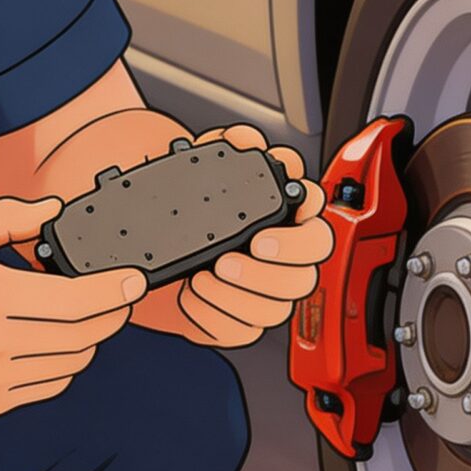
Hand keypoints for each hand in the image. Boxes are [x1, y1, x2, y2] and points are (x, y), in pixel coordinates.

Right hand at [0, 196, 144, 414]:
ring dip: (87, 339)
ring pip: (71, 364)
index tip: (134, 281)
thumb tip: (57, 209)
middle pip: (82, 336)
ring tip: (75, 315)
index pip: (73, 300)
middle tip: (116, 296)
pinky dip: (62, 363)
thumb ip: (9, 215)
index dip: (114, 290)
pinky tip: (48, 340)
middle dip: (111, 313)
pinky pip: (49, 386)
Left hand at [131, 124, 334, 347]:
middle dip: (270, 273)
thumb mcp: (203, 167)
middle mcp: (283, 255)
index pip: (316, 216)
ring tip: (206, 277)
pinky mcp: (243, 318)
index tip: (263, 235)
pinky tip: (194, 294)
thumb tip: (243, 139)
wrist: (153, 243)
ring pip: (278, 309)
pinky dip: (215, 315)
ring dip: (239, 296)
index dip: (298, 230)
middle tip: (233, 261)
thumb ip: (226, 145)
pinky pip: (243, 331)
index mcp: (285, 212)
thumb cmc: (190, 207)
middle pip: (305, 275)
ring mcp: (265, 291)